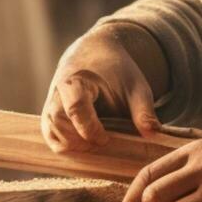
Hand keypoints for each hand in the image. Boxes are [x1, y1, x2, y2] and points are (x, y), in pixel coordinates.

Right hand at [42, 29, 160, 151]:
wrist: (95, 53)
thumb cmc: (117, 71)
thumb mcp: (135, 87)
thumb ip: (144, 111)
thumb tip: (152, 135)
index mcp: (77, 80)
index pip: (75, 108)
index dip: (89, 129)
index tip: (106, 139)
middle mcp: (57, 92)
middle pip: (57, 121)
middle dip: (78, 140)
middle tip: (101, 144)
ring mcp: (50, 104)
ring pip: (50, 132)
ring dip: (71, 146)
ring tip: (94, 146)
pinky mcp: (49, 115)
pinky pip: (50, 136)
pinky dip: (65, 147)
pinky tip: (85, 148)